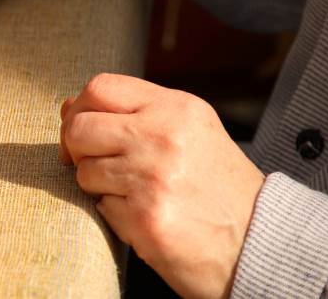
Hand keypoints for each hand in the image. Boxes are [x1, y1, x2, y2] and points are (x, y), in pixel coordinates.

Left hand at [60, 74, 264, 298]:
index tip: (80, 131)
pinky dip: (116, 214)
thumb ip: (135, 113)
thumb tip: (69, 106)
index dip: (78, 109)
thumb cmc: (219, 187)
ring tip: (135, 194)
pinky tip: (145, 216)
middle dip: (76, 149)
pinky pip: (101, 207)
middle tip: (92, 165)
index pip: (100, 88)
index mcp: (177, 108)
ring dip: (99, 186)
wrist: (258, 240)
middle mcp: (164, 137)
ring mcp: (153, 178)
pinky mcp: (146, 218)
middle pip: (80, 127)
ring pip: (85, 171)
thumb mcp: (190, 132)